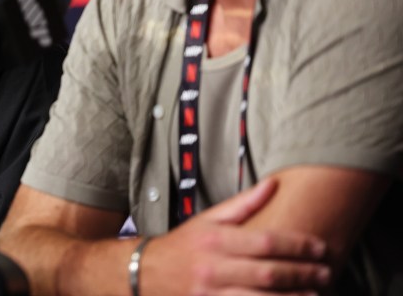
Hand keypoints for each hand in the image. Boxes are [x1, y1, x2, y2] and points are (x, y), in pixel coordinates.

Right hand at [140, 179, 330, 294]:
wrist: (144, 273)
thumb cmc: (181, 246)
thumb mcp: (207, 220)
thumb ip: (242, 205)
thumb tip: (272, 184)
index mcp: (215, 239)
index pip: (264, 241)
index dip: (296, 245)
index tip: (320, 247)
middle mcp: (213, 267)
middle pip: (268, 272)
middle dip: (302, 273)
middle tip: (327, 272)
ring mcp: (211, 293)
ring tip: (315, 294)